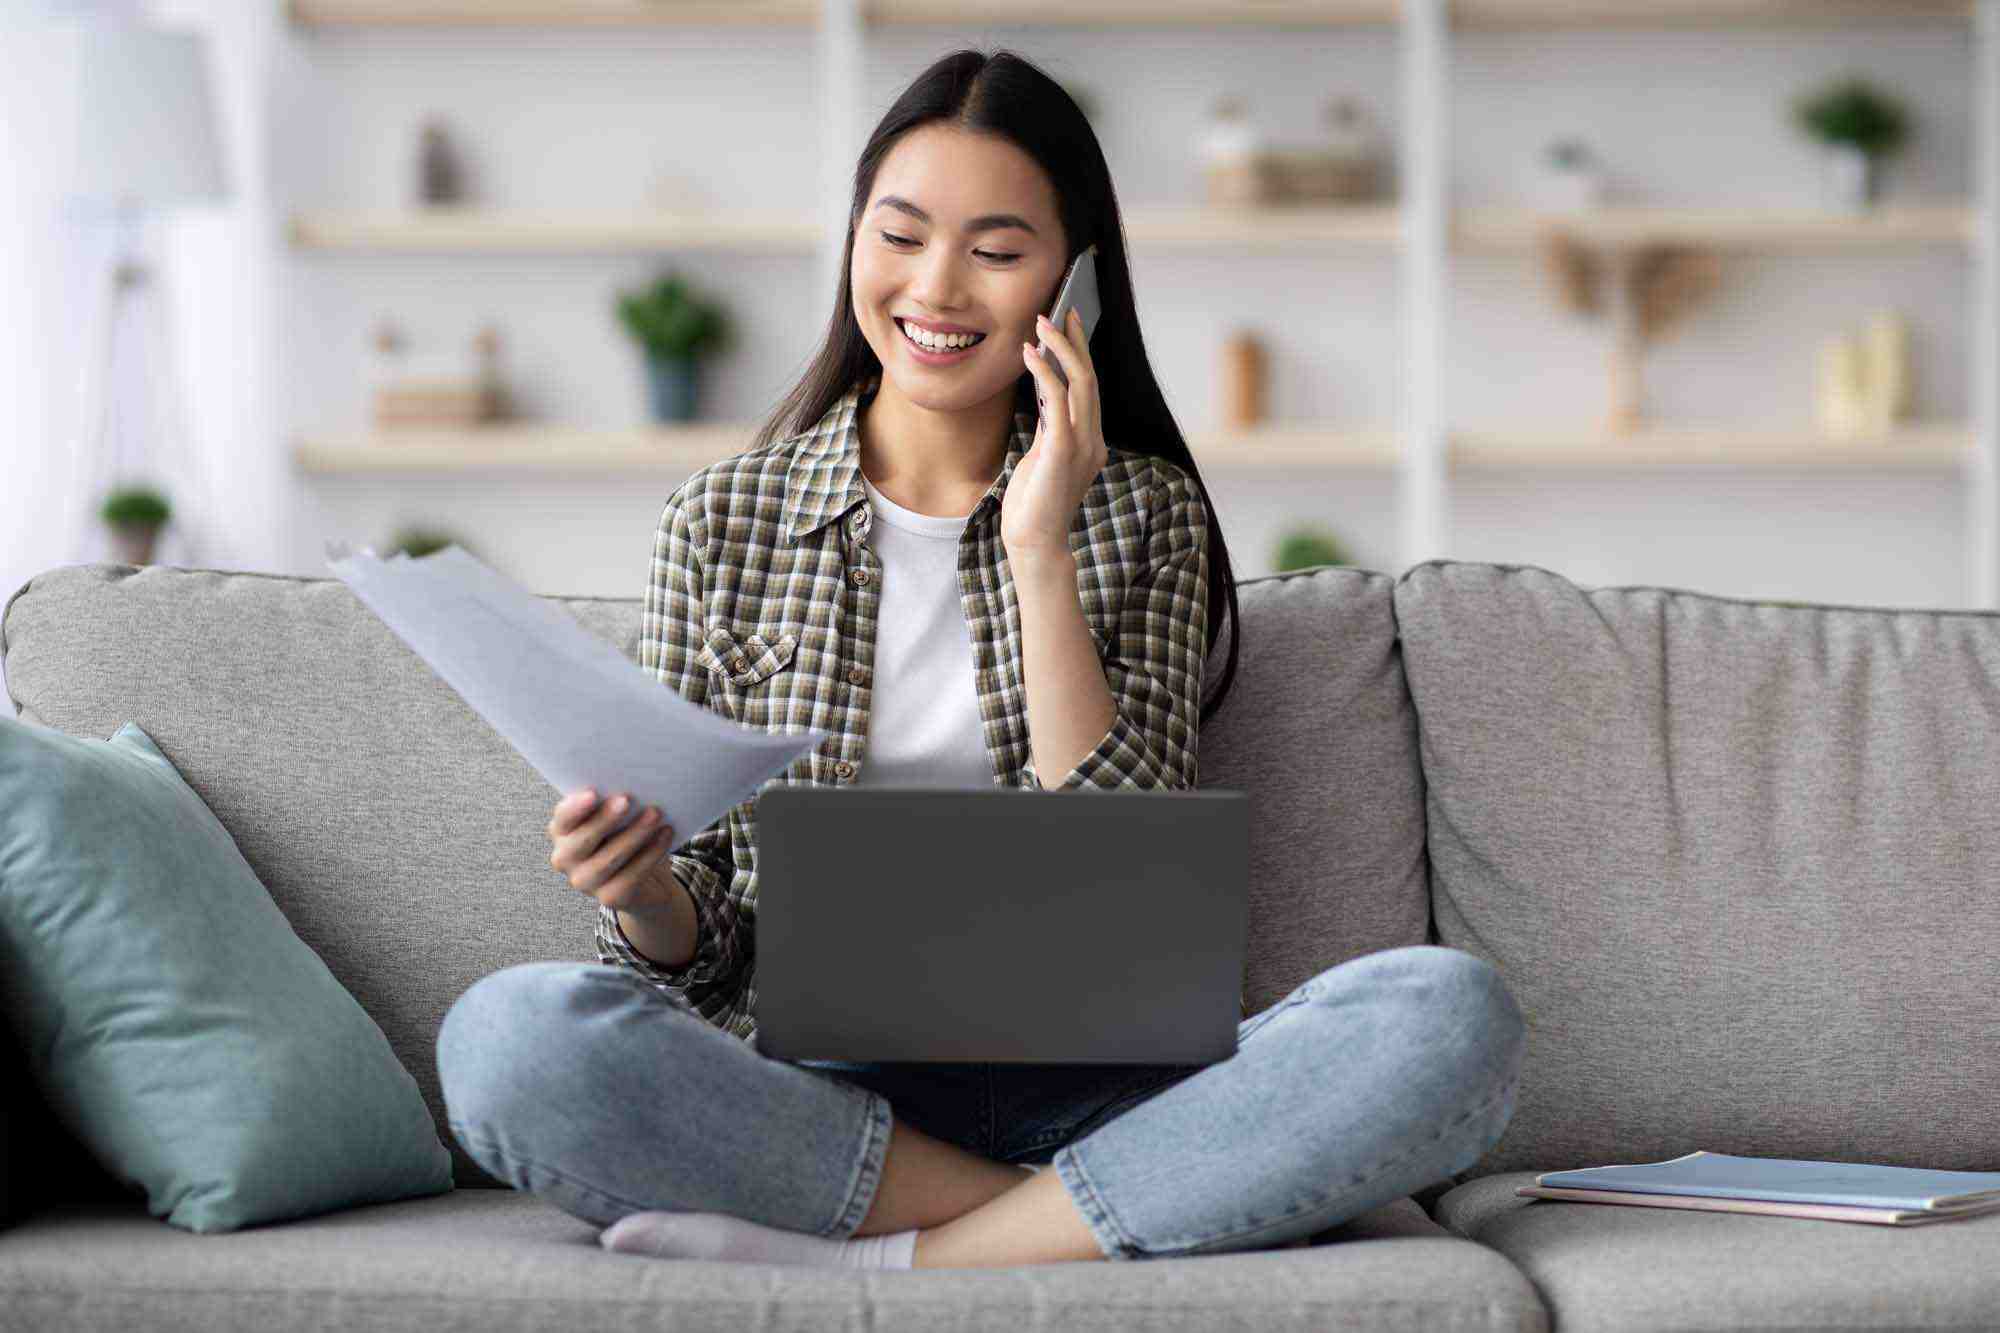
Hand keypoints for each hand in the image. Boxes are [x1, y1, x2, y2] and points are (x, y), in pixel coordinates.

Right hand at [546, 788, 678, 915]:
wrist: (647, 879)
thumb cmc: (626, 834)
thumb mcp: (618, 816)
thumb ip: (614, 802)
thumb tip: (632, 784)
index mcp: (563, 831)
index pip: (562, 819)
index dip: (574, 808)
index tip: (593, 793)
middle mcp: (565, 858)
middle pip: (581, 841)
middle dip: (604, 819)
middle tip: (626, 799)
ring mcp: (584, 881)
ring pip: (606, 861)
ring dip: (633, 835)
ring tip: (655, 814)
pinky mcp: (609, 898)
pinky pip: (629, 877)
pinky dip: (650, 855)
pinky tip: (665, 834)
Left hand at [1004, 307, 1106, 564]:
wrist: (1034, 542)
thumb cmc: (1033, 505)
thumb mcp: (1043, 459)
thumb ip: (1050, 430)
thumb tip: (1044, 397)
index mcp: (1092, 442)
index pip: (1090, 388)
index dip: (1082, 353)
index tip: (1071, 324)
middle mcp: (1094, 440)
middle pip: (1090, 377)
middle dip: (1076, 341)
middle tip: (1061, 310)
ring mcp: (1083, 444)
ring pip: (1081, 381)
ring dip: (1061, 347)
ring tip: (1041, 322)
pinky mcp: (1064, 449)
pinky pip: (1058, 399)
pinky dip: (1045, 371)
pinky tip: (1030, 354)